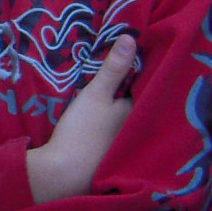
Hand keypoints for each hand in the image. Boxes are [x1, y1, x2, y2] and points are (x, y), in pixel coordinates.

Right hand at [26, 35, 138, 201]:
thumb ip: (113, 68)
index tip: (137, 51)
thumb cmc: (84, 131)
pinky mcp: (110, 152)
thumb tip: (131, 37)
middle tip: (121, 64)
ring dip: (121, 103)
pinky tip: (104, 112)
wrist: (65, 173)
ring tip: (113, 82)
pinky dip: (113, 118)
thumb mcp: (97, 94)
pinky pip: (116, 127)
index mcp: (138, 111)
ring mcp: (124, 142)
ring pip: (126, 115)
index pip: (146, 84)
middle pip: (137, 100)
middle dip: (131, 85)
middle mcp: (137, 127)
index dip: (141, 69)